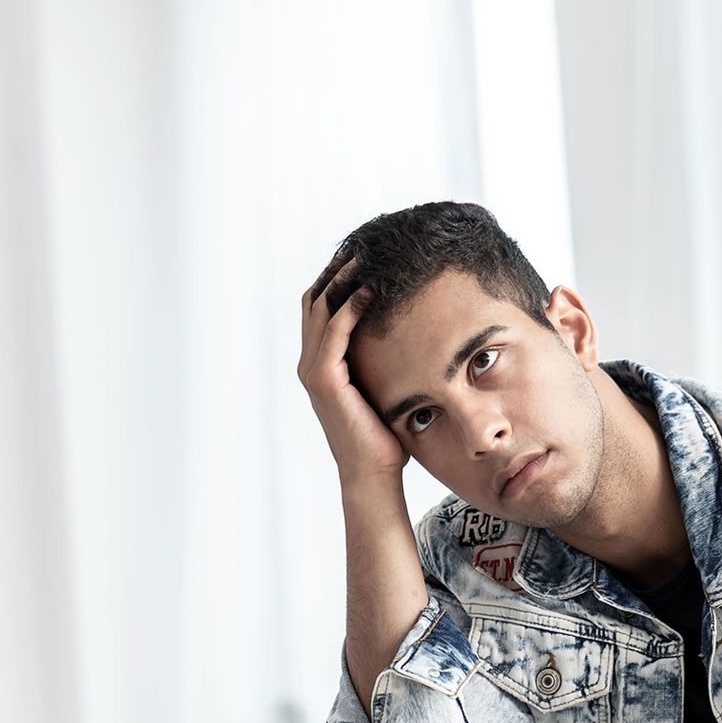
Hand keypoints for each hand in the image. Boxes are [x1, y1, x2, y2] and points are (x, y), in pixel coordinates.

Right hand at [298, 254, 407, 484]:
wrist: (374, 474)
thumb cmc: (384, 438)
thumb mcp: (383, 389)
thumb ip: (383, 362)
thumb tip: (411, 337)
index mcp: (320, 366)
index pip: (319, 310)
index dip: (335, 281)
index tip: (361, 258)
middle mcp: (310, 365)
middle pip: (313, 302)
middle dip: (336, 272)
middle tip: (363, 248)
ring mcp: (314, 373)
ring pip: (321, 310)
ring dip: (343, 281)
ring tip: (366, 258)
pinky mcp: (325, 380)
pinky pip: (335, 332)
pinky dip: (351, 306)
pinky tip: (371, 289)